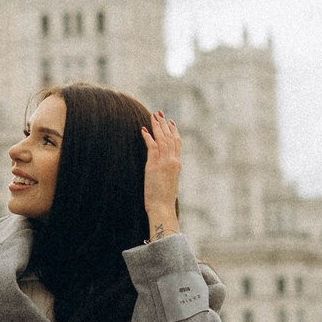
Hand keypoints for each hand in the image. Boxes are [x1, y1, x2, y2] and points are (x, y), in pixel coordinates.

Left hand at [141, 109, 182, 238]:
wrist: (162, 208)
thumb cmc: (164, 199)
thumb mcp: (168, 182)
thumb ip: (167, 172)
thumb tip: (161, 168)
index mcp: (177, 165)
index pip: (177, 143)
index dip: (174, 131)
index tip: (170, 121)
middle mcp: (173, 161)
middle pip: (170, 138)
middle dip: (164, 124)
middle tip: (159, 113)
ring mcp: (165, 163)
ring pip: (162, 139)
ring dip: (157, 127)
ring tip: (152, 116)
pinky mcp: (155, 166)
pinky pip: (152, 147)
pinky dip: (148, 137)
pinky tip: (144, 130)